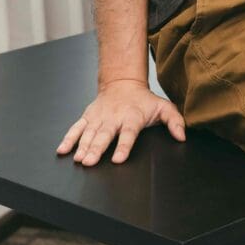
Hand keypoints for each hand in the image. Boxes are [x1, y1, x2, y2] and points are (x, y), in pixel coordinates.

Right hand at [56, 79, 185, 165]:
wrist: (123, 83)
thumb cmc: (144, 100)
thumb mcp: (164, 107)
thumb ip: (174, 121)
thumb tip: (182, 136)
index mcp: (132, 117)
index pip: (128, 134)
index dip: (123, 146)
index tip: (118, 159)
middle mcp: (113, 118)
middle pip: (104, 135)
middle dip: (96, 149)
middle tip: (89, 162)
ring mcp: (99, 118)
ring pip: (88, 133)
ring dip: (82, 146)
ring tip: (79, 159)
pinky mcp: (88, 117)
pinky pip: (76, 128)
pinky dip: (69, 139)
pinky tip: (63, 150)